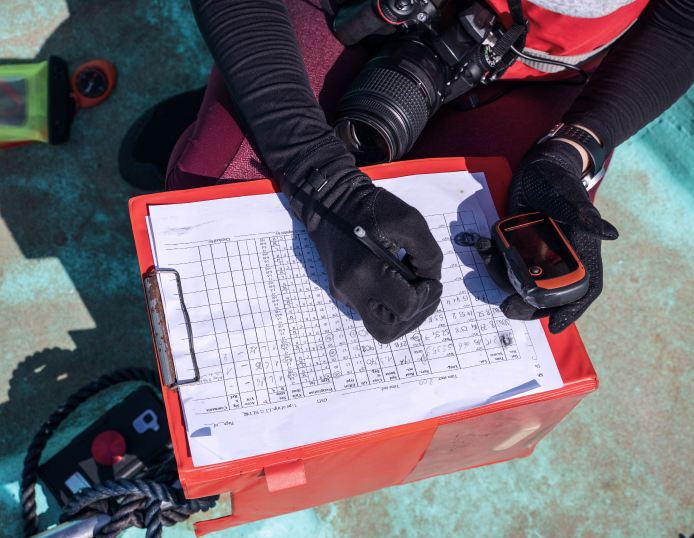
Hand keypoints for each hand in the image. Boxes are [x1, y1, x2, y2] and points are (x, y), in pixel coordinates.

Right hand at [285, 141, 442, 343]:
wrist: (329, 203)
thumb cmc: (370, 208)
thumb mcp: (410, 221)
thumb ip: (428, 254)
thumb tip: (431, 280)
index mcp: (366, 272)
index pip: (405, 308)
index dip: (427, 297)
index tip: (430, 279)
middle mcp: (351, 290)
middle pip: (389, 330)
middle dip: (416, 315)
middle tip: (425, 292)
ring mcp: (344, 295)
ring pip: (379, 328)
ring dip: (403, 316)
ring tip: (413, 290)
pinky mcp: (341, 293)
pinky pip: (370, 312)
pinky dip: (389, 305)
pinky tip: (394, 282)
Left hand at [476, 140, 617, 333]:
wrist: (535, 165)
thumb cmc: (558, 179)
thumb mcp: (569, 198)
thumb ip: (585, 216)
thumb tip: (610, 234)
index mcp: (581, 251)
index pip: (583, 289)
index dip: (573, 310)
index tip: (555, 326)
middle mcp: (560, 257)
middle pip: (548, 294)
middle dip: (528, 304)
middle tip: (508, 309)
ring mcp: (537, 254)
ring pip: (522, 281)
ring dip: (502, 278)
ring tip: (489, 257)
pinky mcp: (518, 246)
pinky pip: (505, 265)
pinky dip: (492, 261)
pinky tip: (483, 245)